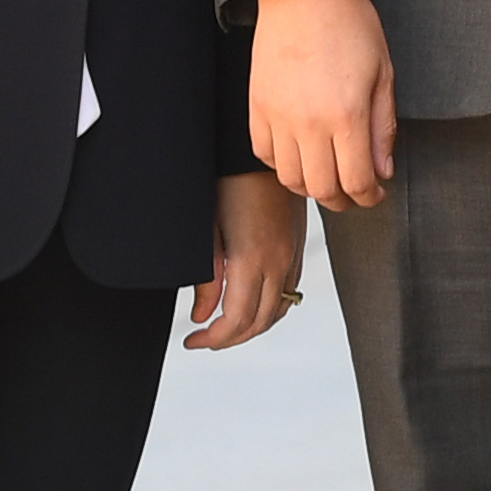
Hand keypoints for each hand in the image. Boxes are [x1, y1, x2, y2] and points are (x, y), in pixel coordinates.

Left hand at [186, 172, 307, 348]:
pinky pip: (289, 292)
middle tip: (204, 339)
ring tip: (224, 327)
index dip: (213, 339)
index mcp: (252, 260)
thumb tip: (201, 315)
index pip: (236, 321)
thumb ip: (207, 279)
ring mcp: (292, 255)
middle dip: (230, 338)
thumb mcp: (206, 230)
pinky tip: (251, 305)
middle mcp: (278, 263)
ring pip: (278, 311)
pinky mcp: (297, 246)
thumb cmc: (226, 180)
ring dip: (252, 326)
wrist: (255, 151)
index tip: (192, 340)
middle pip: (259, 322)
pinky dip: (270, 309)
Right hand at [251, 0, 398, 208]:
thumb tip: (382, 171)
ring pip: (290, 179)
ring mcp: (278, 116)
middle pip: (322, 189)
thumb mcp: (383, 74)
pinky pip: (264, 154)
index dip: (368, 197)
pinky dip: (282, 164)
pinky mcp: (256, 107)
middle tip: (356, 194)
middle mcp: (309, 122)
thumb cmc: (349, 24)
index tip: (375, 194)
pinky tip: (300, 154)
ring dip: (311, 187)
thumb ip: (382, 128)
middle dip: (343, 200)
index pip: (356, 182)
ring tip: (328, 176)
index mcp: (347, 115)